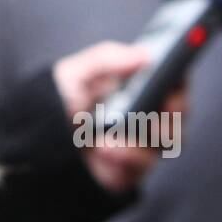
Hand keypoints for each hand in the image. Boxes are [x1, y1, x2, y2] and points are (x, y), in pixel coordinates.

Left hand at [53, 41, 186, 193]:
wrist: (40, 145)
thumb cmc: (60, 102)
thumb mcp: (76, 73)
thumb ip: (108, 60)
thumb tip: (146, 54)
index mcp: (136, 83)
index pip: (172, 75)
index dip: (180, 72)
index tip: (178, 69)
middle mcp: (146, 111)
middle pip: (181, 109)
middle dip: (176, 105)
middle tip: (164, 103)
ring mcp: (143, 140)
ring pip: (171, 136)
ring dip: (147, 131)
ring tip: (117, 128)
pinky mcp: (135, 166)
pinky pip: (146, 161)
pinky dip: (127, 153)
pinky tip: (105, 146)